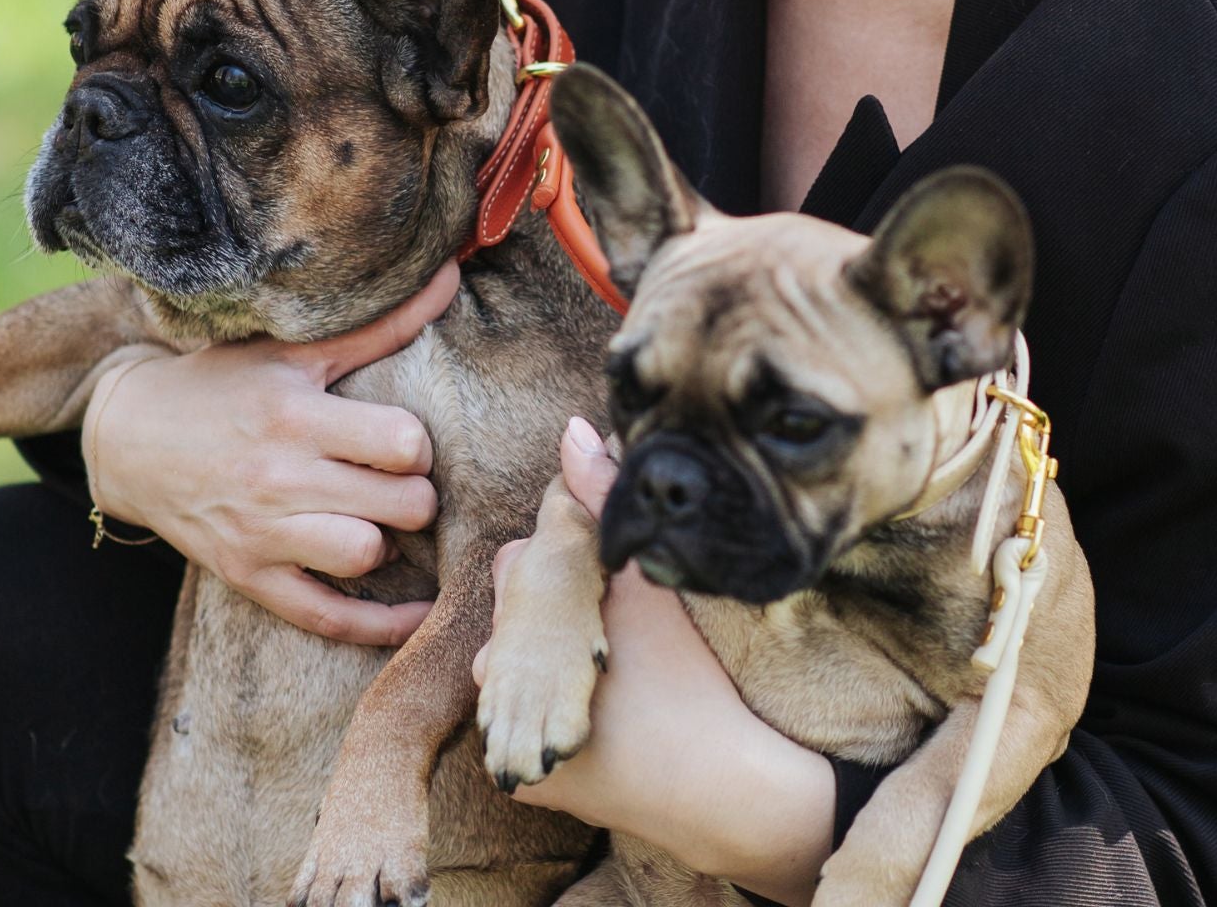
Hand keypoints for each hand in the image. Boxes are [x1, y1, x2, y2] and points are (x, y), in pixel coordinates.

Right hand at [84, 264, 457, 644]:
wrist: (130, 438)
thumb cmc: (222, 385)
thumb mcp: (293, 350)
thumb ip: (379, 326)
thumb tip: (450, 278)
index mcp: (296, 416)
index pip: (401, 442)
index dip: (416, 444)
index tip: (403, 440)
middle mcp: (280, 479)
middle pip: (398, 505)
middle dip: (416, 495)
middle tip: (399, 483)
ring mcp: (262, 535)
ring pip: (364, 556)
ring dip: (387, 542)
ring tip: (376, 520)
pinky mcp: (249, 577)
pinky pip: (328, 618)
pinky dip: (379, 625)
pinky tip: (414, 611)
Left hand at [473, 419, 835, 906]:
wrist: (716, 787)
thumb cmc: (687, 672)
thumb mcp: (650, 578)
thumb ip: (601, 498)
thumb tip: (570, 429)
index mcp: (531, 606)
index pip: (529, 548)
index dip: (571, 551)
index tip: (609, 570)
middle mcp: (500, 666)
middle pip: (515, 605)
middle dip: (555, 601)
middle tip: (614, 621)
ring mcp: (503, 726)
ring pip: (511, 662)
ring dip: (546, 653)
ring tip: (609, 663)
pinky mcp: (519, 772)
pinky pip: (519, 719)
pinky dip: (548, 706)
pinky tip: (595, 704)